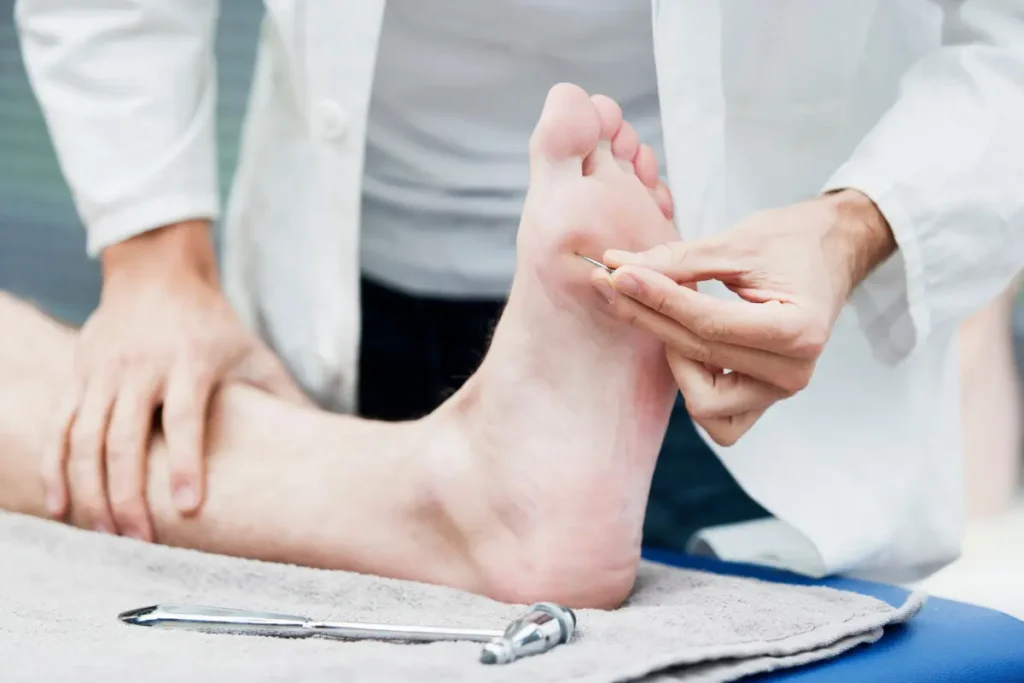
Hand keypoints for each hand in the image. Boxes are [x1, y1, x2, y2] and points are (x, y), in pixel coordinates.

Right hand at [46, 221, 308, 539]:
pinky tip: (62, 508)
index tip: (188, 508)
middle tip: (140, 542)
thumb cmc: (214, 326)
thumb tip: (326, 437)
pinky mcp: (79, 374)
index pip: (183, 418)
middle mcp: (142, 367)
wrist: (157, 273)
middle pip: (126, 438)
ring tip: (108, 536)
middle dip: (129, 495)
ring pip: (86, 438)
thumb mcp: (252, 354)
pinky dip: (54, 470)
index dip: (185, 464)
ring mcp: (105, 371)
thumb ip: (283, 396)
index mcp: (190, 361)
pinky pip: (59, 427)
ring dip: (91, 492)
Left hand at [592, 189, 894, 444]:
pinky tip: (687, 344)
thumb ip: (679, 261)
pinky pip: (716, 418)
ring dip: (675, 358)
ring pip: (702, 401)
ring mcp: (779, 392)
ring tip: (669, 312)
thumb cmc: (791, 242)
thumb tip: (618, 267)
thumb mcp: (737, 242)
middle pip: (699, 354)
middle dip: (650, 316)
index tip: (617, 274)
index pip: (709, 323)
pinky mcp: (763, 400)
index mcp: (799, 330)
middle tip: (615, 281)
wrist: (831, 252)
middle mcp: (793, 371)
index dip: (658, 298)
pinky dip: (694, 386)